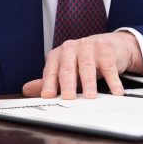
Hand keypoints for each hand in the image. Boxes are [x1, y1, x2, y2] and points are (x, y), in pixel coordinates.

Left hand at [22, 30, 142, 99]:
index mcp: (59, 54)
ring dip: (89, 83)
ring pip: (87, 66)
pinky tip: (116, 92)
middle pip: (68, 67)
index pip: (52, 70)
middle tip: (68, 98)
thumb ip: (49, 80)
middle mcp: (72, 48)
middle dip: (68, 83)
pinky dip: (113, 81)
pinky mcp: (107, 49)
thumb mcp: (66, 70)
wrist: (110, 45)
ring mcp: (90, 47)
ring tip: (90, 97)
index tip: (48, 96)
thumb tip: (26, 89)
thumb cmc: (84, 61)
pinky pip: (109, 67)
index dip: (49, 83)